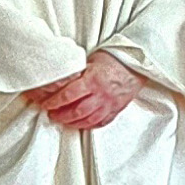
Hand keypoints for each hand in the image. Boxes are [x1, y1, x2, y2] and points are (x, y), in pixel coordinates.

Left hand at [26, 51, 145, 131]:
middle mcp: (101, 95)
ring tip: (63, 121)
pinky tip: (80, 124)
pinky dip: (88, 125)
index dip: (55, 102)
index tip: (46, 104)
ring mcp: (110, 105)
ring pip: (87, 120)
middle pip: (76, 111)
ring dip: (72, 122)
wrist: (137, 65)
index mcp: (94, 80)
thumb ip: (79, 72)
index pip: (69, 95)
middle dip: (61, 115)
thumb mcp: (92, 60)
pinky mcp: (116, 110)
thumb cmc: (115, 59)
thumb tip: (61, 79)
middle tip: (51, 115)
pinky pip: (100, 122)